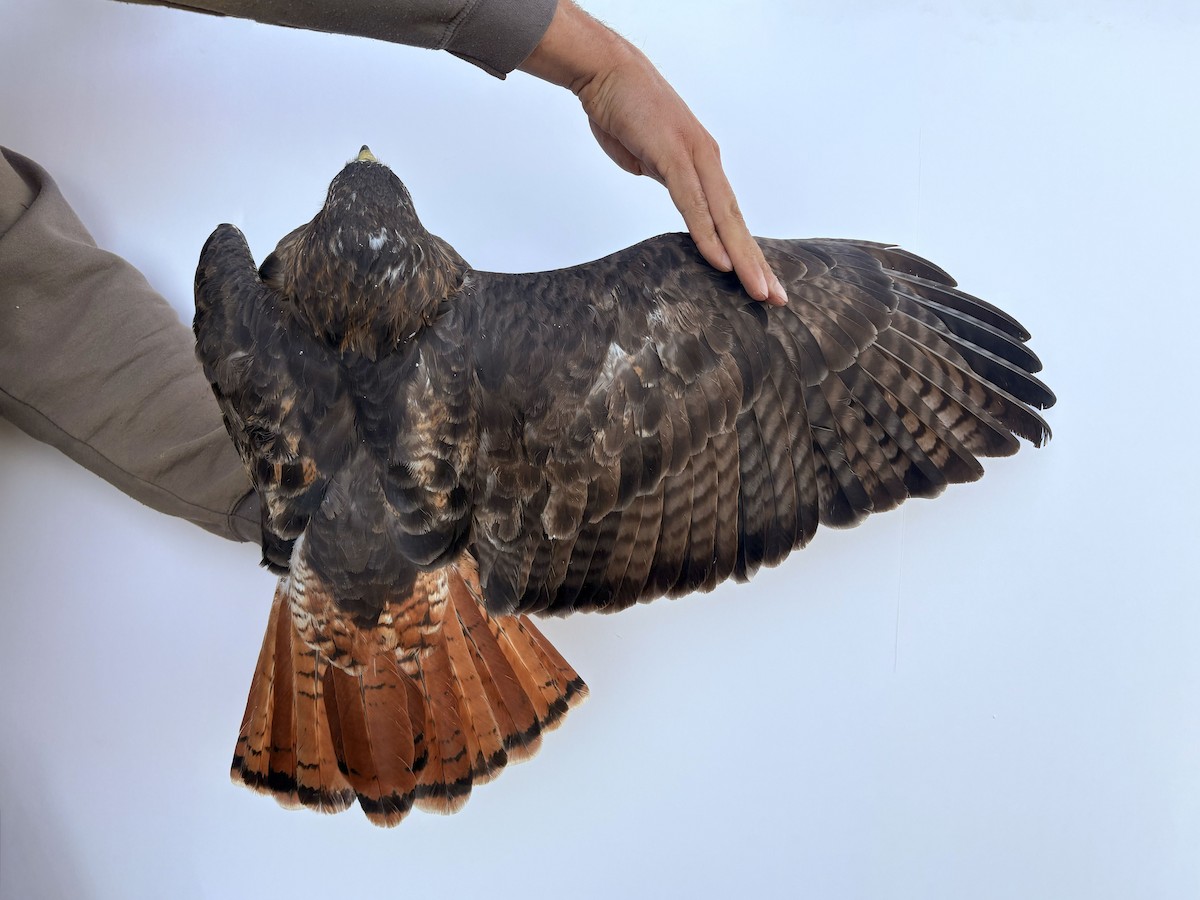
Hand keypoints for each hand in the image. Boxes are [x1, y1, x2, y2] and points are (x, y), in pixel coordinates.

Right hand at [520, 2, 787, 305]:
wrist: (607, 71)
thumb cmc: (625, 113)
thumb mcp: (648, 158)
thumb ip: (665, 178)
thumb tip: (672, 193)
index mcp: (702, 166)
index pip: (729, 218)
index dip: (747, 253)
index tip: (761, 284)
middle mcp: (707, 162)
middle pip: (736, 224)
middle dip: (758, 265)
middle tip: (776, 300)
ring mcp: (693, 158)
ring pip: (723, 218)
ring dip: (742, 258)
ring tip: (759, 291)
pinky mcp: (672, 155)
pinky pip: (693, 203)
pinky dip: (708, 233)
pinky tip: (721, 260)